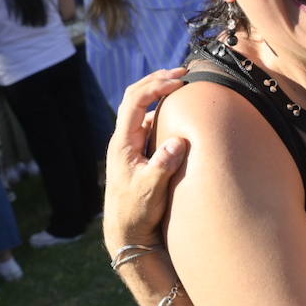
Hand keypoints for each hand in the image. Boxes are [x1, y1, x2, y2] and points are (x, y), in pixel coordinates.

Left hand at [102, 67, 189, 255]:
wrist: (126, 232)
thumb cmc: (137, 212)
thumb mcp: (151, 190)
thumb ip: (163, 165)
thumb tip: (179, 141)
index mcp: (123, 143)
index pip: (135, 100)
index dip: (156, 86)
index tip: (179, 82)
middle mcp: (124, 139)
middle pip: (135, 96)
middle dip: (157, 80)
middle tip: (182, 72)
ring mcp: (130, 145)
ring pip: (141, 108)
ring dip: (159, 92)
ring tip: (181, 84)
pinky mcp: (138, 153)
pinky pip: (148, 123)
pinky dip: (162, 110)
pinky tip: (178, 112)